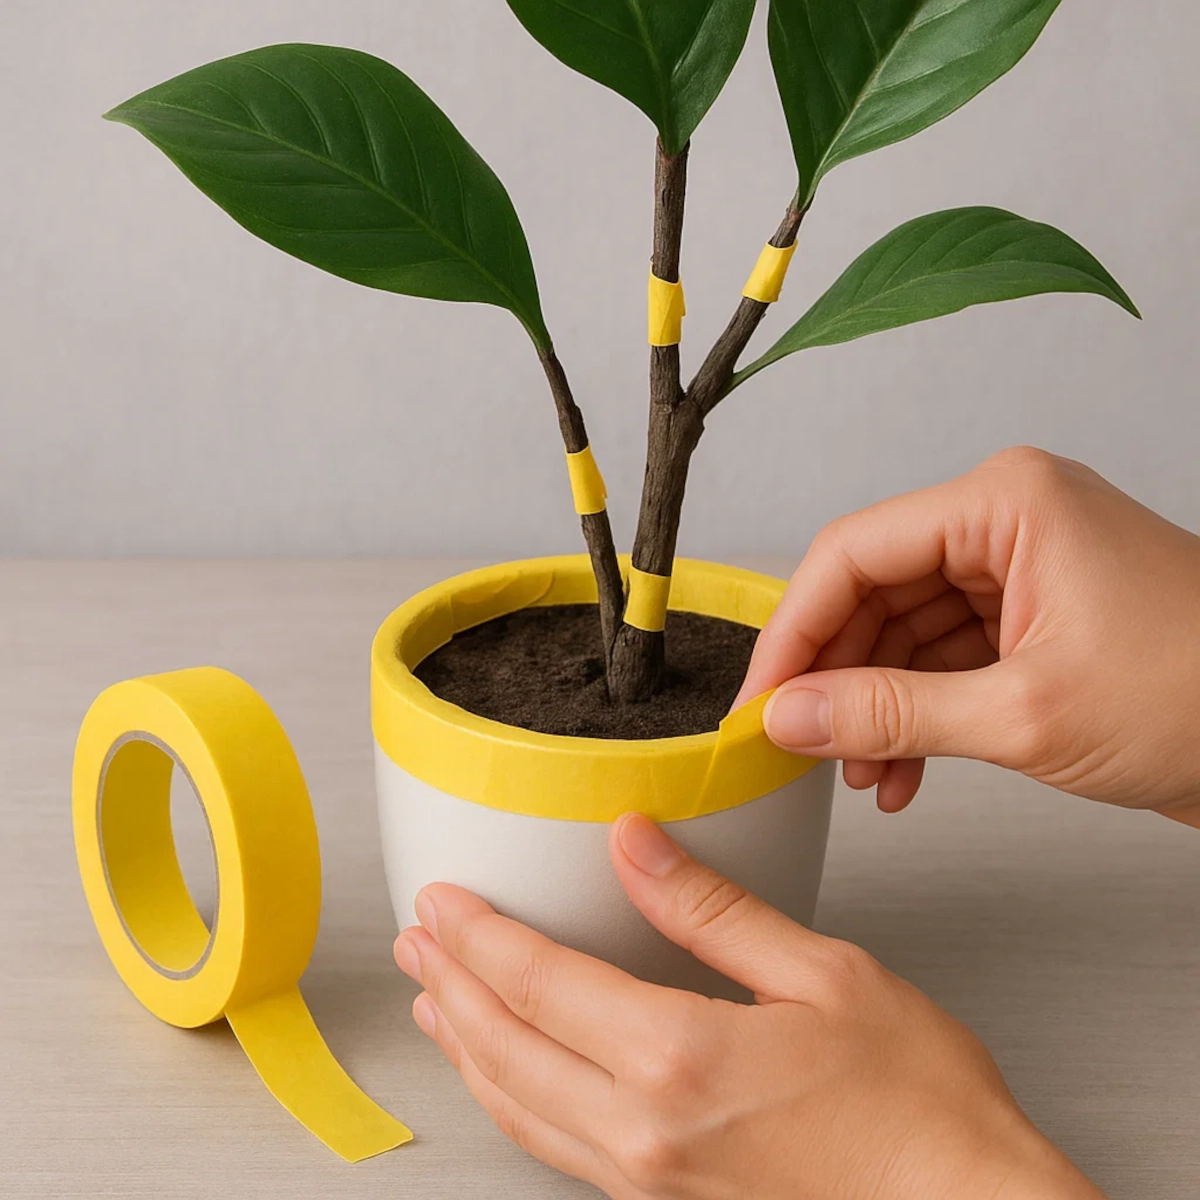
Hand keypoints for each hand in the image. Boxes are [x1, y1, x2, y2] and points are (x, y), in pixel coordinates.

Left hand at [394, 814, 1101, 1199]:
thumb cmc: (916, 1106)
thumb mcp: (824, 974)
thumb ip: (712, 909)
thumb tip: (636, 843)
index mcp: (678, 1060)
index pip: (537, 984)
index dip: (476, 936)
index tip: (442, 900)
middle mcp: (644, 1131)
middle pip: (503, 1047)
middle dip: (448, 984)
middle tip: (417, 938)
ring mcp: (647, 1179)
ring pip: (516, 1106)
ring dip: (465, 1044)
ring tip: (434, 1001)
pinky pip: (554, 1146)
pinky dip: (510, 1097)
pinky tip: (508, 1072)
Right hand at [736, 447, 1199, 823]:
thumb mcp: (1024, 714)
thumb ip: (891, 713)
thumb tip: (789, 716)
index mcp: (1004, 504)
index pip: (851, 554)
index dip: (791, 632)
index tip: (758, 701)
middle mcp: (1005, 522)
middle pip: (871, 592)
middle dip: (835, 679)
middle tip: (799, 746)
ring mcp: (1019, 570)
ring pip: (901, 632)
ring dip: (874, 708)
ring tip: (861, 775)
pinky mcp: (1031, 617)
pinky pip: (942, 657)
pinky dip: (916, 714)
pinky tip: (902, 772)